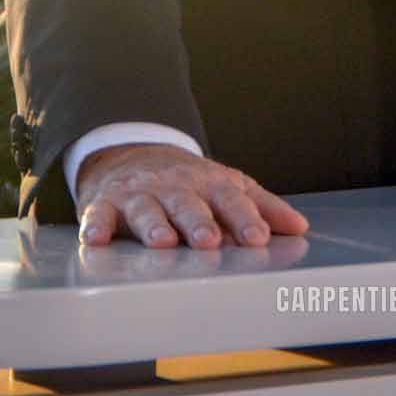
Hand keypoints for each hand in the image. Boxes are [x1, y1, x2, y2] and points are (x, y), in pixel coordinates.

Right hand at [74, 143, 309, 248]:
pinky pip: (99, 214)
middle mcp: (174, 187)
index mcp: (208, 184)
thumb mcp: (227, 186)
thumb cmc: (189, 182)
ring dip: (154, 225)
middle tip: (210, 241)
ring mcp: (139, 194)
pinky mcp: (106, 204)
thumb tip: (299, 227)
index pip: (230, 198)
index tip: (258, 238)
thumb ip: (262, 206)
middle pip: (188, 203)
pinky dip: (96, 225)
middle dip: (199, 222)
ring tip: (163, 242)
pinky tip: (96, 239)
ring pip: (147, 208)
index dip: (244, 218)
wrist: (132, 153)